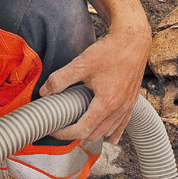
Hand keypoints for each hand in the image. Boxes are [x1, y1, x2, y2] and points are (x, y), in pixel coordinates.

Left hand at [39, 22, 150, 142]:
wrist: (133, 40)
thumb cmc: (110, 51)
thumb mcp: (81, 64)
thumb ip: (60, 79)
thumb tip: (44, 92)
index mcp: (107, 103)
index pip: (82, 129)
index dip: (65, 133)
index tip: (53, 130)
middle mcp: (119, 109)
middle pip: (95, 134)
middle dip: (76, 134)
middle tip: (61, 127)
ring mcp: (127, 106)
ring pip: (108, 131)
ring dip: (93, 133)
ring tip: (77, 128)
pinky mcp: (132, 101)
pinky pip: (122, 124)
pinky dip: (113, 132)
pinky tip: (109, 138)